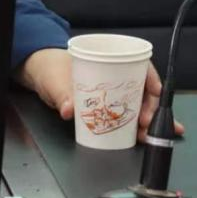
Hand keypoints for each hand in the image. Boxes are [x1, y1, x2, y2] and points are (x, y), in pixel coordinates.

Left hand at [17, 48, 184, 140]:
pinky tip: (146, 135)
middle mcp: (115, 77)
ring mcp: (113, 93)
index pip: (139, 65)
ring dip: (149, 120)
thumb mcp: (55, 79)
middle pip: (142, 89)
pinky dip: (139, 126)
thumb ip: (61, 94)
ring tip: (150, 134)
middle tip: (146, 121)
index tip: (155, 91)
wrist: (41, 75)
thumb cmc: (51, 69)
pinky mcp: (108, 108)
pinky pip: (127, 117)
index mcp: (107, 62)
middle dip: (150, 106)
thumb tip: (68, 109)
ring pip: (139, 105)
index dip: (150, 77)